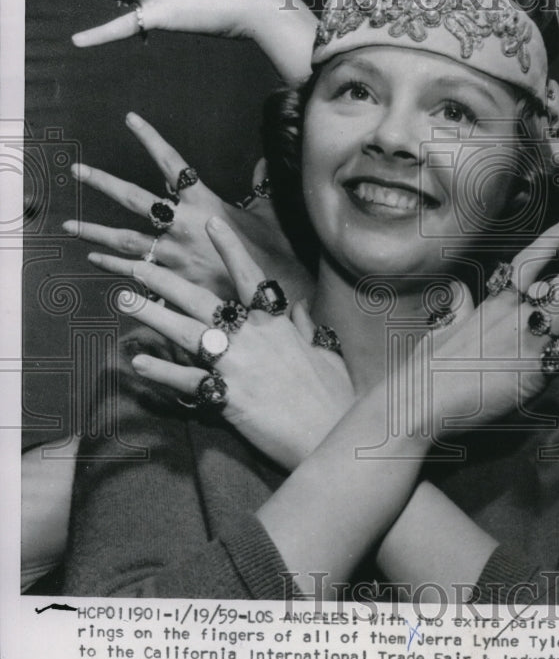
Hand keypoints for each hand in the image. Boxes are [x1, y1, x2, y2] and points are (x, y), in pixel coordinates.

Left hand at [62, 112, 313, 300]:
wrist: (275, 295)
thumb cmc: (275, 254)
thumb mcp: (270, 214)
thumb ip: (262, 187)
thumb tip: (263, 162)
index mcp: (206, 203)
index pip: (173, 164)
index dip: (151, 139)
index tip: (131, 120)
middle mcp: (184, 225)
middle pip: (135, 199)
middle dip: (103, 183)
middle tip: (77, 170)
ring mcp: (175, 254)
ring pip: (126, 239)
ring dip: (95, 233)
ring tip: (69, 226)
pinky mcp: (173, 280)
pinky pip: (135, 271)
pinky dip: (113, 266)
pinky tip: (94, 260)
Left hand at [88, 217, 354, 468]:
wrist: (332, 435)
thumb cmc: (334, 396)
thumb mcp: (327, 354)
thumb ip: (308, 329)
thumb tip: (302, 309)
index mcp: (277, 325)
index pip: (249, 277)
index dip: (230, 248)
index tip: (211, 223)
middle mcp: (253, 338)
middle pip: (202, 300)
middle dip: (167, 281)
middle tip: (139, 265)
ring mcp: (238, 366)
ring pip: (186, 332)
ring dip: (152, 315)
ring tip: (124, 300)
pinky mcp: (228, 397)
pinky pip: (187, 380)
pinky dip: (161, 371)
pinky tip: (137, 362)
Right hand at [416, 217, 558, 438]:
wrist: (423, 398)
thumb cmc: (426, 370)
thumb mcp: (441, 330)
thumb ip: (458, 311)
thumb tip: (460, 296)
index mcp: (491, 303)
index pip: (527, 261)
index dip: (553, 240)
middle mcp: (511, 314)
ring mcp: (523, 339)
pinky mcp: (531, 369)